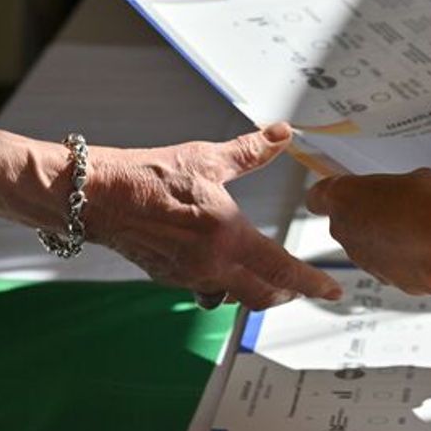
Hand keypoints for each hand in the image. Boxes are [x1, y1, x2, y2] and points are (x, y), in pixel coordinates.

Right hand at [85, 123, 341, 309]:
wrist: (98, 196)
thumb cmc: (149, 175)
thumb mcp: (206, 158)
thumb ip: (250, 151)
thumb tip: (282, 134)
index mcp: (228, 236)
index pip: (282, 271)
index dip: (312, 284)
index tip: (332, 292)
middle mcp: (212, 265)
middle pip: (263, 296)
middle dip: (286, 293)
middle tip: (300, 284)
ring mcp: (189, 277)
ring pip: (234, 296)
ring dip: (253, 289)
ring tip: (262, 273)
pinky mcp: (169, 278)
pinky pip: (206, 290)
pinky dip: (221, 283)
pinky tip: (219, 264)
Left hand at [306, 168, 430, 296]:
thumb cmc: (428, 210)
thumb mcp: (416, 178)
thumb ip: (398, 185)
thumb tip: (408, 192)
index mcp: (342, 196)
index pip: (317, 196)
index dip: (331, 193)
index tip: (344, 190)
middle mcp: (342, 228)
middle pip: (344, 219)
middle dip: (365, 213)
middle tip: (392, 205)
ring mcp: (358, 256)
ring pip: (364, 242)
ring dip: (382, 236)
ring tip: (413, 226)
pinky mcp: (378, 276)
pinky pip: (383, 261)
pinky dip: (397, 256)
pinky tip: (420, 246)